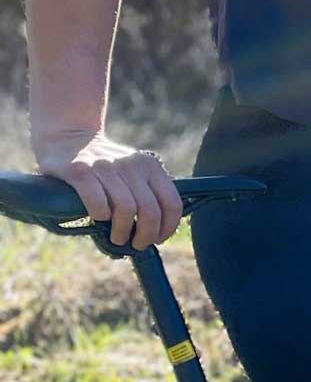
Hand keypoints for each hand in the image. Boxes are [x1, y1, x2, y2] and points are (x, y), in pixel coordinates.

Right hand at [31, 132, 183, 250]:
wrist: (67, 137)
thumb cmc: (103, 165)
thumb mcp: (132, 171)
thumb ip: (145, 192)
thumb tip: (158, 230)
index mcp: (149, 166)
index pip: (172, 203)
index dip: (168, 227)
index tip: (158, 239)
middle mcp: (131, 165)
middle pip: (150, 211)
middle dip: (145, 235)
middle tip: (136, 244)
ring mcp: (105, 166)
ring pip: (127, 210)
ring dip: (122, 231)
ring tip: (117, 237)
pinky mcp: (80, 171)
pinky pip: (98, 202)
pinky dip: (100, 216)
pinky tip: (98, 218)